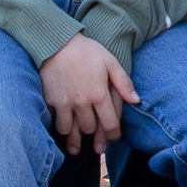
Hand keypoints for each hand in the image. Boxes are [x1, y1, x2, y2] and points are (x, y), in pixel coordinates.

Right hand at [39, 34, 134, 148]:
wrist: (57, 43)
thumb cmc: (86, 51)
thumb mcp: (110, 61)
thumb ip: (123, 83)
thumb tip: (136, 101)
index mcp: (99, 94)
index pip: (109, 124)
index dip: (112, 135)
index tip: (112, 137)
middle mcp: (82, 102)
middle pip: (89, 129)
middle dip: (94, 134)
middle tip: (96, 142)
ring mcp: (64, 103)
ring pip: (69, 131)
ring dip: (74, 135)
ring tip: (77, 143)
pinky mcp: (50, 102)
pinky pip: (55, 122)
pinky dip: (59, 126)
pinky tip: (63, 128)